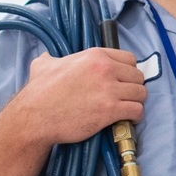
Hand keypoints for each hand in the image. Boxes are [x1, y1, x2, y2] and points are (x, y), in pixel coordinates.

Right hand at [8, 48, 146, 145]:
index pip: (129, 59)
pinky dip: (135, 116)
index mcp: (95, 56)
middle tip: (125, 97)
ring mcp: (109, 89)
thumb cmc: (39, 93)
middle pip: (138, 76)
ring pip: (141, 93)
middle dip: (133, 88)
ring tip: (127, 109)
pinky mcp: (110, 110)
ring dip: (136, 102)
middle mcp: (105, 69)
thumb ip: (51, 59)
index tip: (123, 81)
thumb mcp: (43, 66)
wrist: (34, 117)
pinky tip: (127, 120)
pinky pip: (137, 110)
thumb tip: (47, 58)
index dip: (128, 72)